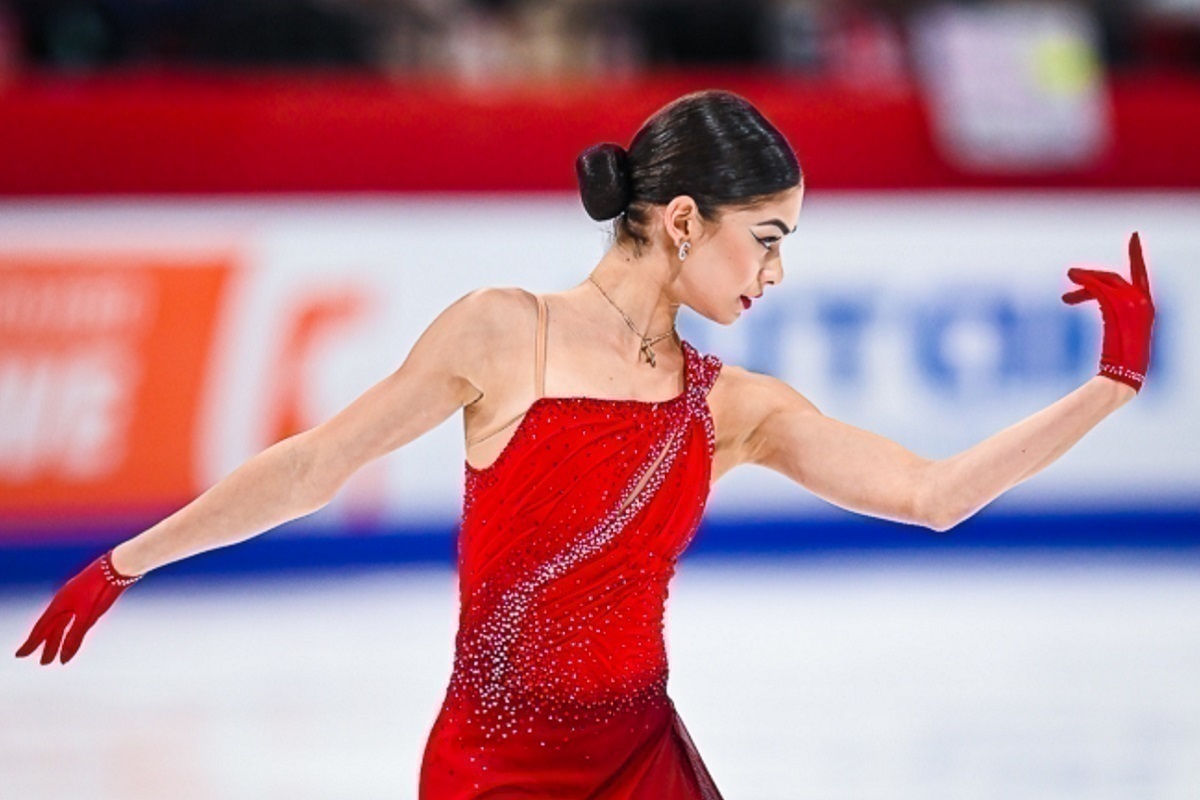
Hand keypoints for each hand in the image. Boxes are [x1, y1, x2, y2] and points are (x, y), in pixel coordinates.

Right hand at [15, 550, 141, 664]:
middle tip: (43, 663)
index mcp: (59, 604)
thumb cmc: (101, 588)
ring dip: (58, 641)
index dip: (31, 643)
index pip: (41, 629)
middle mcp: (64, 603)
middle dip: (47, 646)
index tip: (20, 655)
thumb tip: (64, 659)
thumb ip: (75, 636)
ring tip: (53, 657)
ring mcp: (75, 601)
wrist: (118, 567)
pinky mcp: (87, 600)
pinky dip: (70, 632)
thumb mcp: (88, 615)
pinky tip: (69, 638)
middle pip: (52, 629)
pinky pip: (73, 620)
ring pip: (63, 625)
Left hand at [1063, 232, 1154, 391]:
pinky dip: (1083, 289)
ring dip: (1083, 281)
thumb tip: (1098, 303)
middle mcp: (1144, 302)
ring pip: (1105, 283)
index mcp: (1146, 306)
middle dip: (1091, 277)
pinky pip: (1099, 291)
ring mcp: (1135, 305)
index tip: (1135, 236)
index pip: (1141, 273)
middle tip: (1070, 276)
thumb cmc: (1119, 363)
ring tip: (1065, 287)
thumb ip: (1114, 314)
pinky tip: (1066, 298)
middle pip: (1114, 278)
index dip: (1137, 254)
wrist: (1122, 376)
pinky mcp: (1121, 310)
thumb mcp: (1118, 333)